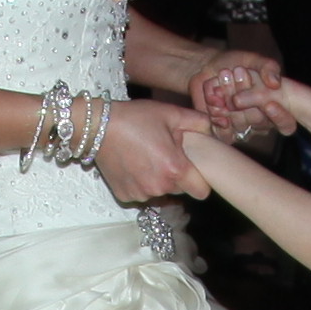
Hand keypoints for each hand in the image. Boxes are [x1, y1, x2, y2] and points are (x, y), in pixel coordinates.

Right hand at [93, 97, 210, 204]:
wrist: (97, 126)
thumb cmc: (134, 118)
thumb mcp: (170, 113)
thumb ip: (198, 122)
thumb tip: (213, 130)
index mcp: (175, 169)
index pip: (202, 191)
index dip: (200, 180)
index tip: (193, 169)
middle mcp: (159, 187)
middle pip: (180, 191)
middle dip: (177, 176)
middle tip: (165, 154)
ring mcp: (140, 194)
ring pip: (160, 193)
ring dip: (158, 180)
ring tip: (147, 158)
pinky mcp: (125, 196)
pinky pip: (141, 194)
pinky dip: (140, 183)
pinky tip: (133, 165)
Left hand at [188, 46, 284, 133]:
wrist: (210, 66)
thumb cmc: (238, 63)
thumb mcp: (256, 60)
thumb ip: (268, 68)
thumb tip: (275, 83)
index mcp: (275, 106)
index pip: (286, 124)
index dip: (279, 117)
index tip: (270, 104)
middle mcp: (259, 121)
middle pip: (258, 120)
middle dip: (247, 96)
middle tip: (238, 72)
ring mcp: (241, 127)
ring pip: (239, 125)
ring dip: (229, 102)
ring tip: (224, 78)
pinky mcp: (222, 131)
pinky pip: (222, 133)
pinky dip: (216, 114)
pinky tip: (214, 100)